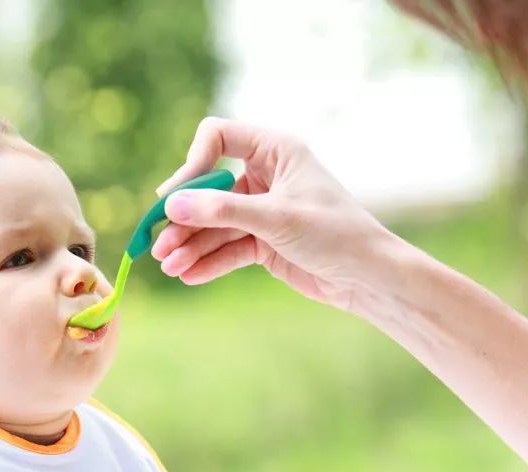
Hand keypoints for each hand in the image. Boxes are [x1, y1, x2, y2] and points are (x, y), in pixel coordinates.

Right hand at [153, 117, 403, 310]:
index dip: (193, 165)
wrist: (368, 277)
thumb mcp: (276, 219)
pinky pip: (228, 248)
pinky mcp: (264, 241)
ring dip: (191, 245)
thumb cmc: (335, 234)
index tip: (176, 199)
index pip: (217, 138)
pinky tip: (189, 275)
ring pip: (215, 224)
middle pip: (208, 189)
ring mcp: (262, 209)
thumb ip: (223, 212)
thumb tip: (172, 206)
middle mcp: (265, 175)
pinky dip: (209, 261)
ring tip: (170, 267)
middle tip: (159, 245)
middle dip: (185, 219)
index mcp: (275, 150)